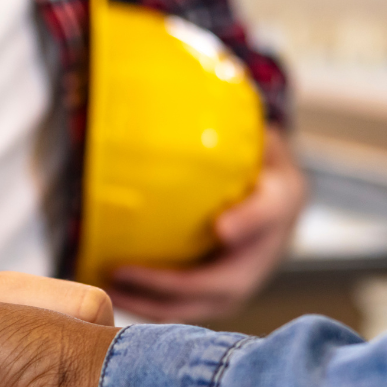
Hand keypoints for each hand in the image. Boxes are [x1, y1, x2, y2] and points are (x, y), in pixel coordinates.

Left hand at [108, 127, 306, 321]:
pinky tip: (108, 294)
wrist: (270, 198)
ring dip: (149, 303)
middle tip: (123, 269)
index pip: (271, 212)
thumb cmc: (249, 157)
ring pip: (198, 305)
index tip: (224, 227)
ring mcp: (243, 281)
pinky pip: (182, 309)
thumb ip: (224, 120)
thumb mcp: (249, 131)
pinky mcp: (217, 298)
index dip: (250, 222)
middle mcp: (266, 250)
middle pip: (225, 280)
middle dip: (170, 283)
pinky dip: (146, 308)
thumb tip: (173, 76)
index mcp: (281, 200)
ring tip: (104, 288)